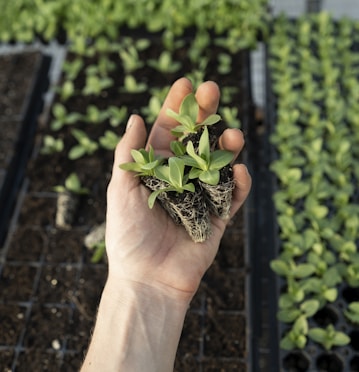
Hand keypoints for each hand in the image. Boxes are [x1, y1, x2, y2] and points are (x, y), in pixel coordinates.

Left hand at [105, 77, 250, 303]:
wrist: (148, 279)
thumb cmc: (128, 236)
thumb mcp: (121, 190)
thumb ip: (129, 155)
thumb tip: (134, 116)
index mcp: (156, 169)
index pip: (167, 131)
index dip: (176, 107)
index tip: (185, 83)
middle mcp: (180, 177)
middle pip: (196, 139)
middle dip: (205, 114)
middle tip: (212, 90)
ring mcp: (201, 195)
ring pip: (220, 163)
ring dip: (228, 146)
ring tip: (233, 133)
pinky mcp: (218, 217)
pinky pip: (233, 196)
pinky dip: (239, 183)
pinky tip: (241, 171)